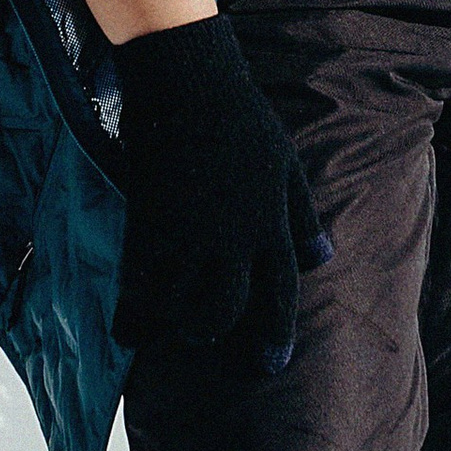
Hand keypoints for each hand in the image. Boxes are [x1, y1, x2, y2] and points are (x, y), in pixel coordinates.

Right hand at [112, 15, 327, 368]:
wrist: (187, 85)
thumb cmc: (241, 118)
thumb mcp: (285, 166)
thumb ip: (301, 216)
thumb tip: (324, 258)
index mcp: (270, 223)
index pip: (281, 291)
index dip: (276, 333)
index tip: (272, 365)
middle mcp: (233, 238)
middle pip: (227, 307)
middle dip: (216, 334)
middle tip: (202, 342)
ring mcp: (189, 234)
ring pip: (182, 303)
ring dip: (174, 324)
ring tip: (165, 330)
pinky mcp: (150, 225)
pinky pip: (140, 283)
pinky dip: (133, 312)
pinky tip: (126, 328)